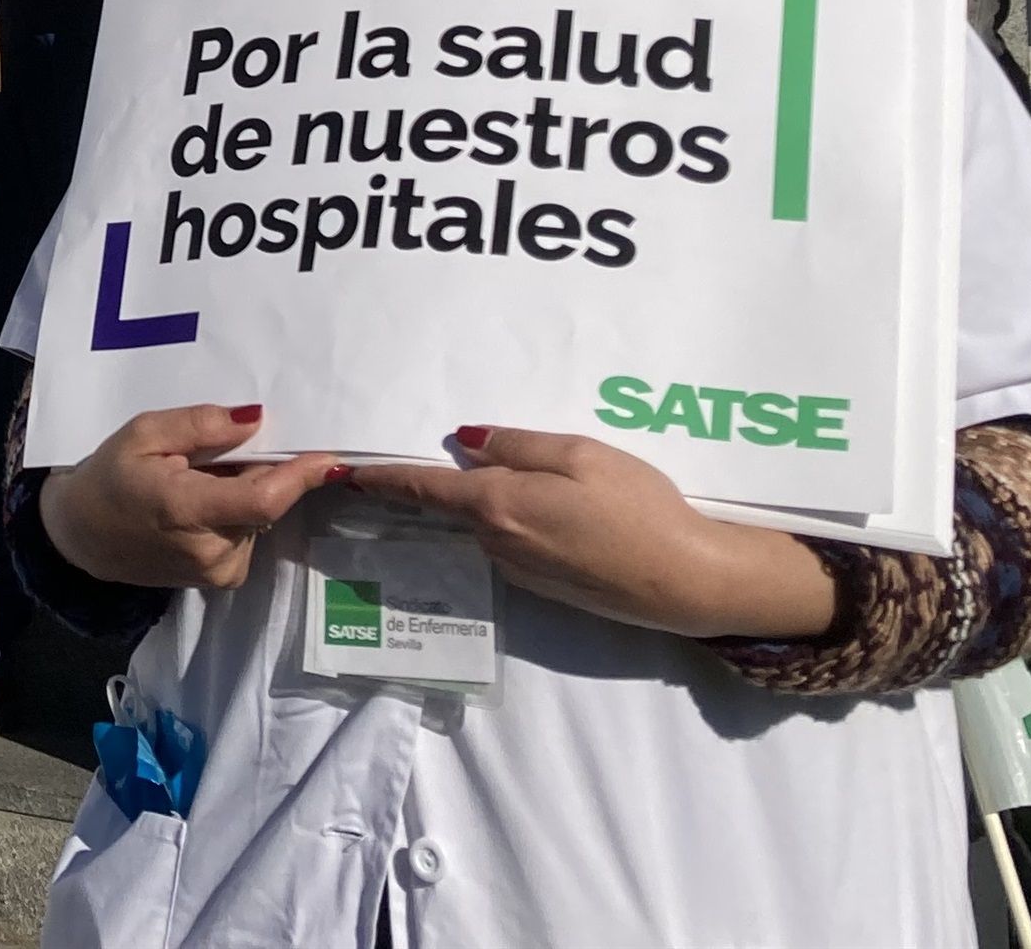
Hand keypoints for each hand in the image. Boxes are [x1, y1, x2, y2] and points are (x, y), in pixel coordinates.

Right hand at [40, 404, 338, 590]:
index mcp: (188, 511)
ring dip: (248, 491)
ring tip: (205, 475)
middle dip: (264, 470)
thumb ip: (200, 426)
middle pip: (266, 504)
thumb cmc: (110, 477)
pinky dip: (238, 511)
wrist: (82, 537)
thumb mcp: (144, 433)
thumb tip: (256, 419)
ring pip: (259, 518)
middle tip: (228, 448)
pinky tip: (205, 500)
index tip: (331, 455)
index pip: (263, 499)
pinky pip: (248, 534)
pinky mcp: (221, 579)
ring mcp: (218, 572)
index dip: (301, 477)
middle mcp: (211, 551)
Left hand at [336, 427, 833, 640]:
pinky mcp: (546, 586)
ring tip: (492, 472)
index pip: (423, 487)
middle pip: (450, 506)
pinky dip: (509, 522)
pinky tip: (542, 508)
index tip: (346, 471)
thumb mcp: (579, 455)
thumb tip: (466, 442)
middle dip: (428, 485)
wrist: (684, 580)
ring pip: (483, 525)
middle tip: (410, 458)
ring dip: (476, 503)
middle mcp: (497, 542)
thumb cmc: (637, 506)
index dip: (383, 476)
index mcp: (498, 504)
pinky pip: (512, 542)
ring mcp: (521, 570)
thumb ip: (518, 446)